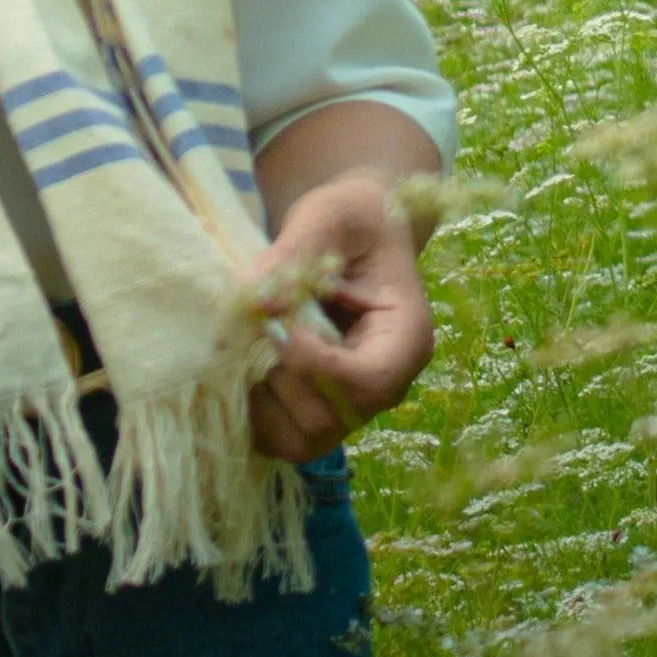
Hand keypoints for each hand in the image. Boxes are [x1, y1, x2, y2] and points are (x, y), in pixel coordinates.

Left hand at [247, 172, 435, 464]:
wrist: (356, 232)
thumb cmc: (351, 219)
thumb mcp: (329, 216)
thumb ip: (297, 253)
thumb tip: (258, 302)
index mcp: (408, 336)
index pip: (367, 381)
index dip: (312, 362)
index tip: (275, 323)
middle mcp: (389, 383)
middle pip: (331, 417)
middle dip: (282, 376)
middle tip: (261, 328)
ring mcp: (355, 405)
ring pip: (304, 440)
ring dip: (264, 400)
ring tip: (254, 348)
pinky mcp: (323, 410)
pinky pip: (283, 438)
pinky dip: (256, 413)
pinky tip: (248, 366)